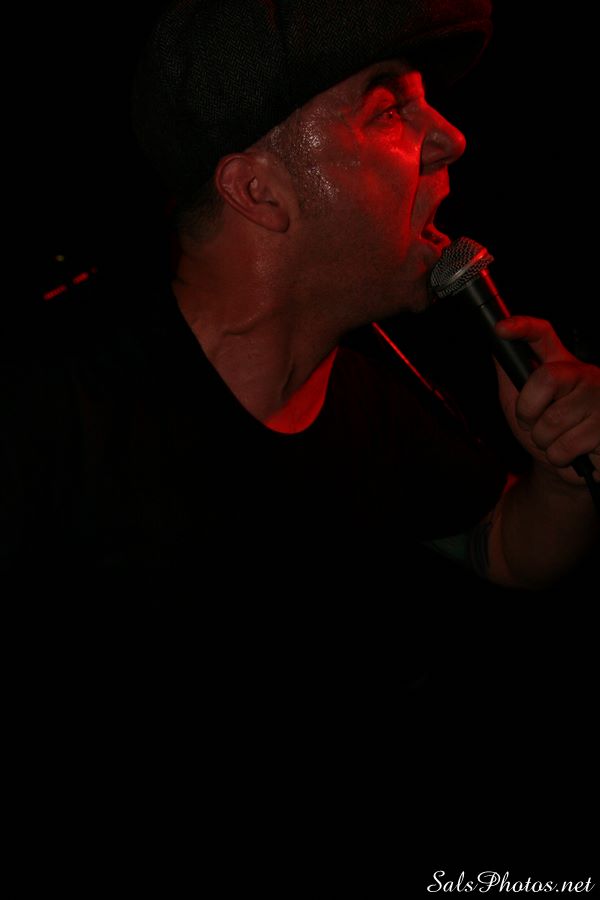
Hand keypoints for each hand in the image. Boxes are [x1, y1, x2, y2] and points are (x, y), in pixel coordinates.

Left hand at [494, 316, 599, 485]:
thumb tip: (496, 348)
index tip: (500, 329)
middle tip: (532, 423)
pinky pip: (566, 445)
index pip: (543, 336)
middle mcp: (584, 375)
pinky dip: (557, 456)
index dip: (522, 328)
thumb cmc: (543, 431)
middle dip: (528, 410)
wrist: (566, 468)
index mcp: (560, 365)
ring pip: (553, 421)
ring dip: (543, 440)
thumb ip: (510, 379)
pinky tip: (570, 453)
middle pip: (546, 380)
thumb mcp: (518, 404)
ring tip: (555, 440)